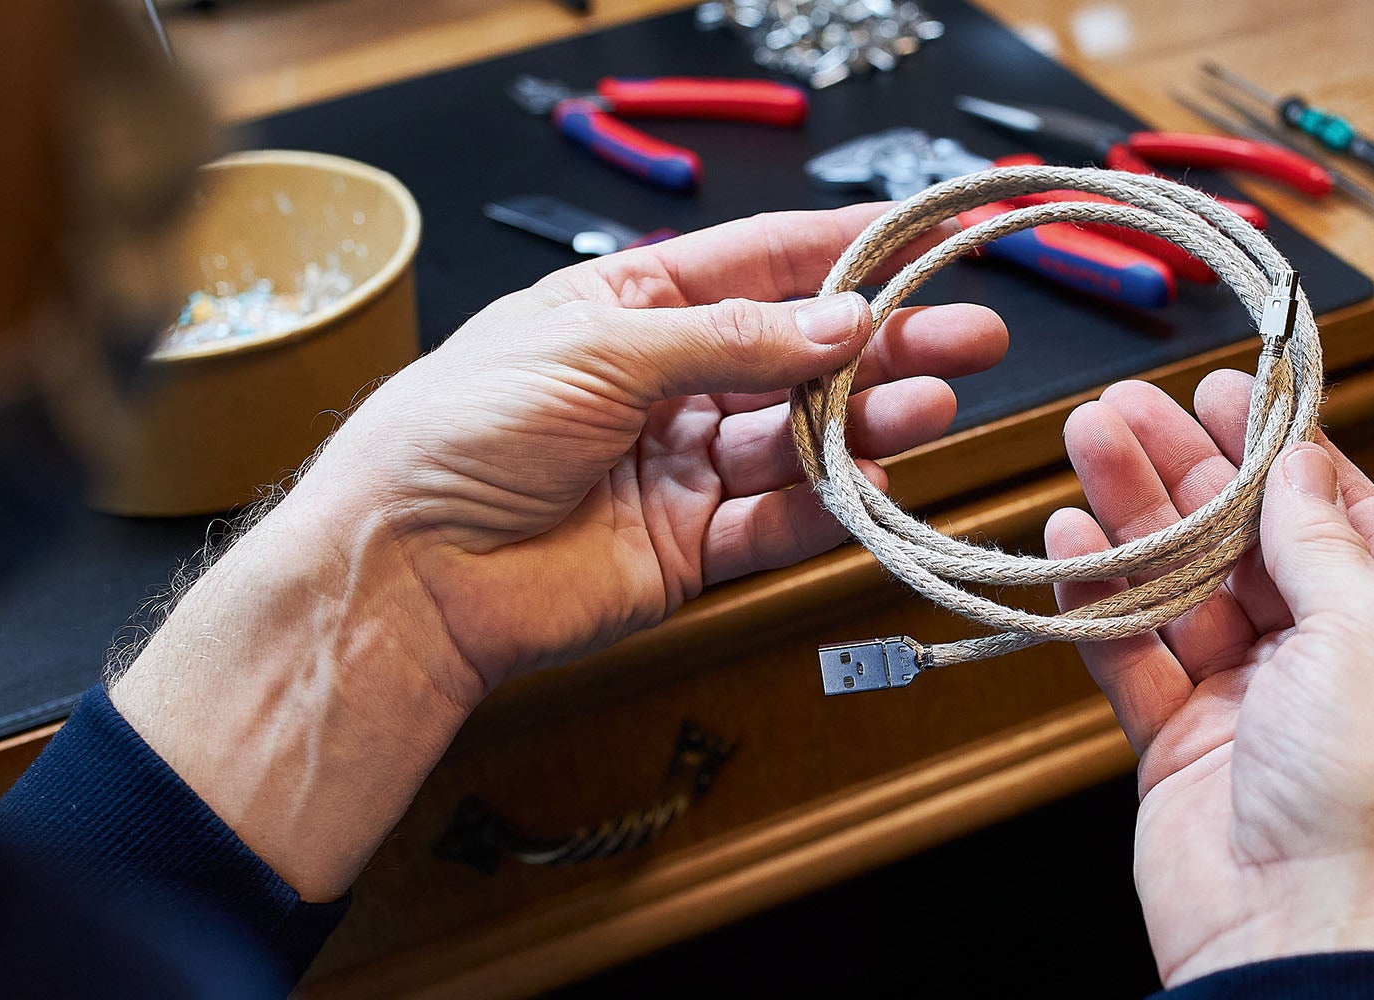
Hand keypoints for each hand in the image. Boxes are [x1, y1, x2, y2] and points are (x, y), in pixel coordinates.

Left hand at [299, 204, 1006, 693]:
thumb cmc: (460, 431)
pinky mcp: (684, 549)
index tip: (926, 240)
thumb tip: (840, 319)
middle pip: (796, 356)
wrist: (405, 567)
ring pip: (796, 440)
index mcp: (630, 307)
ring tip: (932, 404)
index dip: (846, 252)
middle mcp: (662, 383)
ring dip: (867, 422)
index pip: (758, 264)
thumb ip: (731, 338)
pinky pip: (773, 523)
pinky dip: (827, 507)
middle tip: (967, 336)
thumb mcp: (599, 346)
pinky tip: (875, 482)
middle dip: (883, 344)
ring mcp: (676, 468)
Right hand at [1044, 372, 1373, 985]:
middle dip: (1185, 469)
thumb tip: (1298, 463)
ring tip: (1085, 444)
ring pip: (1179, 585)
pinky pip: (1131, 651)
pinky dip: (1097, 597)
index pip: (1340, 514)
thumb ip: (1320, 540)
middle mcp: (1332, 663)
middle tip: (1126, 407)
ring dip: (1131, 515)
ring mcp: (1250, 701)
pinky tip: (1067, 540)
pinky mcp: (1178, 739)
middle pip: (1245, 540)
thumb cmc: (1372, 799)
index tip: (1225, 389)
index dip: (1278, 447)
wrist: (1299, 931)